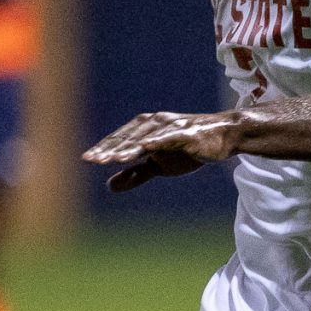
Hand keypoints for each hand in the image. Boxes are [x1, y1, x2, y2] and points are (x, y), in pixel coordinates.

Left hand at [84, 111, 241, 191]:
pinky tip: (144, 148)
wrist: (222, 138)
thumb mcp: (158, 165)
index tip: (87, 158)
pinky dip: (155, 142)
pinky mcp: (185, 133)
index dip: (104, 148)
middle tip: (91, 159)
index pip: (120, 139)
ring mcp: (169, 127)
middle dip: (109, 149)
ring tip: (113, 159)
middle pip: (128, 137)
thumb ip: (135, 174)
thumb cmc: (189, 149)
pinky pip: (167, 138)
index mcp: (144, 129)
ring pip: (144, 138)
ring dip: (128, 147)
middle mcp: (154, 123)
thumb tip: (109, 186)